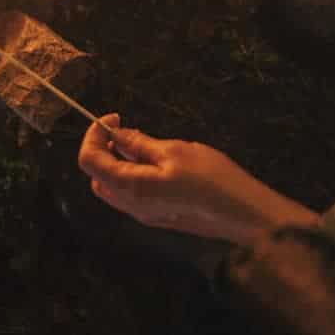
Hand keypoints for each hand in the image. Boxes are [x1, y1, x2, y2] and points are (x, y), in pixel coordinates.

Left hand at [77, 116, 316, 244]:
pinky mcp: (160, 216)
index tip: (114, 118)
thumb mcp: (175, 152)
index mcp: (129, 188)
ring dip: (118, 162)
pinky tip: (156, 161)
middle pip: (98, 175)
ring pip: (114, 186)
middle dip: (103, 149)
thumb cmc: (212, 180)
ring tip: (144, 143)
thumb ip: (140, 144)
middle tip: (125, 129)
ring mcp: (145, 215)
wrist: (245, 214)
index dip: (93, 135)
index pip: (89, 160)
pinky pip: (132, 194)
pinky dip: (132, 173)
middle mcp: (131, 206)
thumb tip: (116, 134)